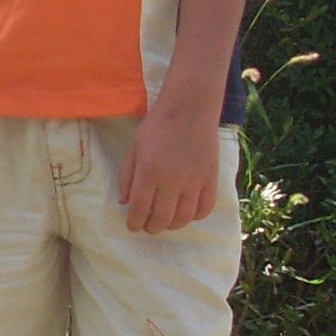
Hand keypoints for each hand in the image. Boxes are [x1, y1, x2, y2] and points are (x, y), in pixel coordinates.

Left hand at [119, 104, 223, 233]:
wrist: (190, 108)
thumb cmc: (157, 126)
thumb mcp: (134, 148)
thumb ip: (127, 177)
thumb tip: (124, 203)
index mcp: (149, 173)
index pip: (140, 210)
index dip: (134, 223)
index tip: (132, 225)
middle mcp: (172, 182)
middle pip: (161, 219)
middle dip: (151, 227)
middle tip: (148, 226)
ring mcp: (194, 182)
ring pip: (183, 218)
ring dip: (172, 225)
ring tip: (166, 222)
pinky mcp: (211, 179)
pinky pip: (205, 208)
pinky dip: (195, 216)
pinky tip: (187, 213)